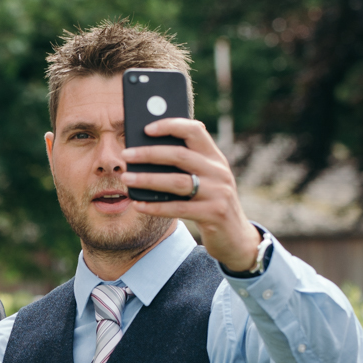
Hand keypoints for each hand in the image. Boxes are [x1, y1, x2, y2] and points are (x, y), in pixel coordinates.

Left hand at [120, 118, 261, 272]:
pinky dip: (156, 206)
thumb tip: (145, 153)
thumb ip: (185, 166)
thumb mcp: (204, 180)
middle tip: (126, 155)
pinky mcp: (213, 214)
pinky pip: (178, 208)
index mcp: (215, 158)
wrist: (236, 237)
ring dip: (148, 179)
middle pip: (180, 155)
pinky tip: (138, 204)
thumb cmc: (210, 203)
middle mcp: (219, 171)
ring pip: (178, 182)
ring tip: (126, 178)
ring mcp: (218, 193)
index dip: (171, 126)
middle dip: (150, 153)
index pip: (195, 130)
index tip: (147, 128)